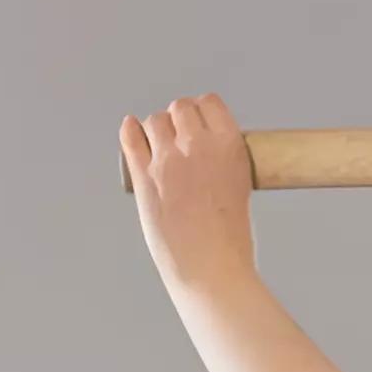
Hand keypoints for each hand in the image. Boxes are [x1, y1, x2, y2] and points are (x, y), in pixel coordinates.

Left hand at [122, 93, 256, 294]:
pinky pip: (130, 139)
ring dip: (158, 128)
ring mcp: (167, 160)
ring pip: (155, 120)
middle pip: (180, 108)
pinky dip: (130, 131)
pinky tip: (132, 130)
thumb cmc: (231, 238)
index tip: (201, 119)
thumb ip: (223, 161)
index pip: (211, 104)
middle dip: (180, 118)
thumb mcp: (241, 187)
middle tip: (181, 136)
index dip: (203, 110)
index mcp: (229, 146)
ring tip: (162, 144)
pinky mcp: (143, 177)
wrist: (210, 268)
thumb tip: (207, 150)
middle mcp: (197, 145)